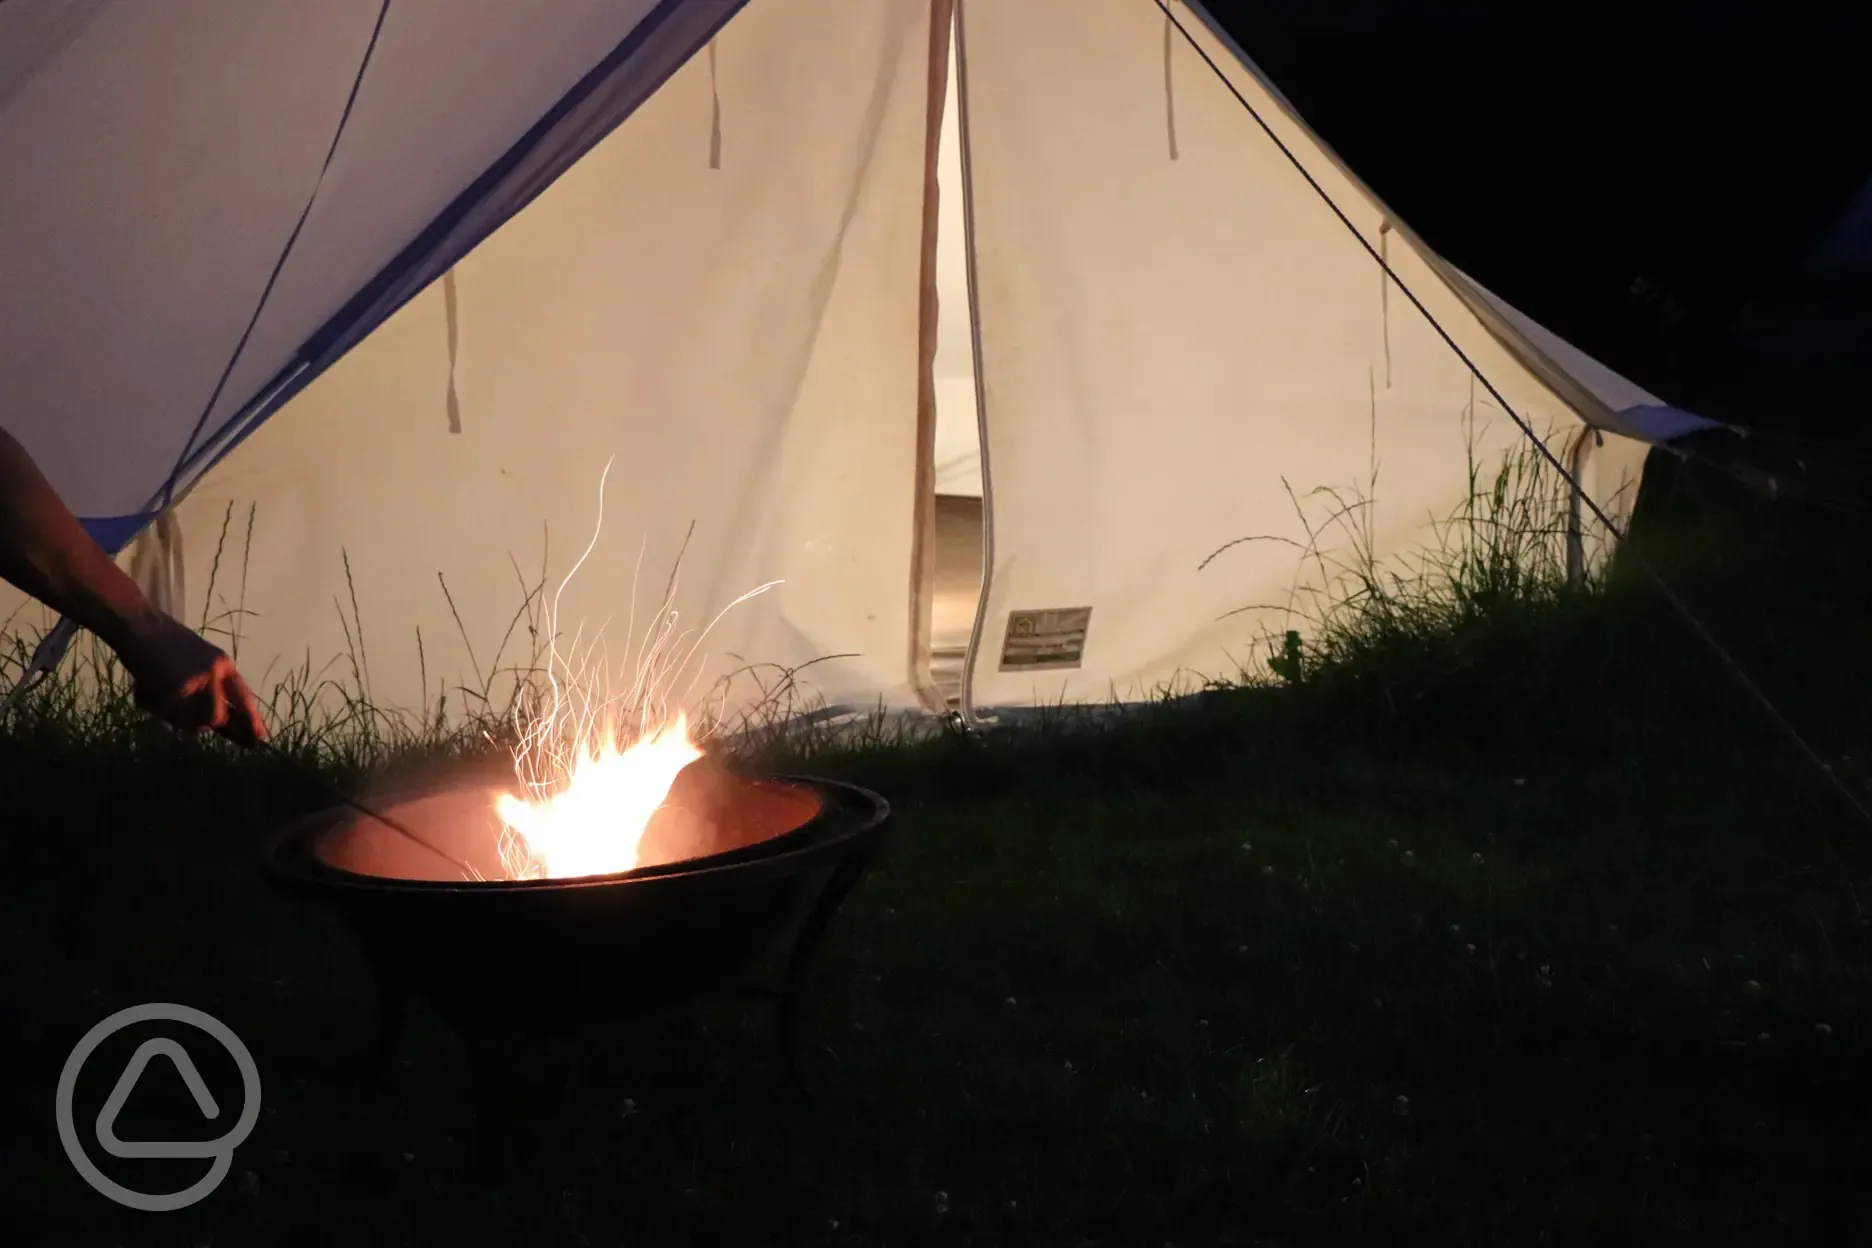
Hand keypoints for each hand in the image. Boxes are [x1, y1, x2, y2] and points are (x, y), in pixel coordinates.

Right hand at [112, 611, 267, 746]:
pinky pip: (167, 714)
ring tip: (161, 702)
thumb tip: (217, 719)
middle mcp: (215, 673)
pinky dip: (154, 708)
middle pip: (217, 718)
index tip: (261, 737)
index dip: (252, 719)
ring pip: (192, 721)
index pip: (243, 697)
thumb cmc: (163, 643)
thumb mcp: (198, 659)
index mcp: (224, 665)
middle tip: (184, 721)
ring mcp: (196, 681)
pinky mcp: (174, 688)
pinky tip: (146, 691)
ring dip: (176, 719)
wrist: (140, 624)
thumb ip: (209, 685)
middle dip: (201, 725)